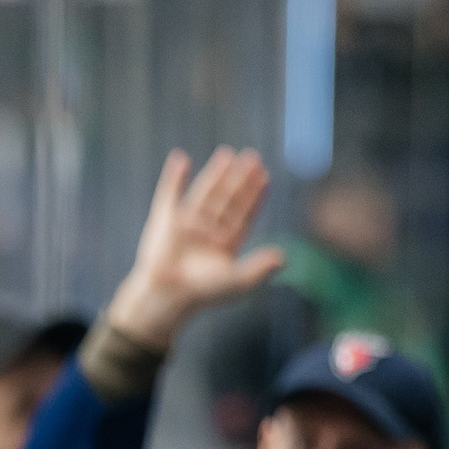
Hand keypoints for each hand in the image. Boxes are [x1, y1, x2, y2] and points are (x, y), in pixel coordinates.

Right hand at [106, 148, 286, 349]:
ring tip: (227, 154)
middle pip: (227, 199)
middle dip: (239, 179)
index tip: (264, 176)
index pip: (243, 214)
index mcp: (225, 244)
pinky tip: (181, 158)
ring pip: (204, 193)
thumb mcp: (237, 281)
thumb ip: (259, 268)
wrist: (167, 294)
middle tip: (252, 157)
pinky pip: (169, 193)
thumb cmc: (202, 293)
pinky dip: (174, 177)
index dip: (254, 196)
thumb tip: (283, 258)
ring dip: (215, 174)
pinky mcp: (164, 220)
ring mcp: (185, 224)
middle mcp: (207, 232)